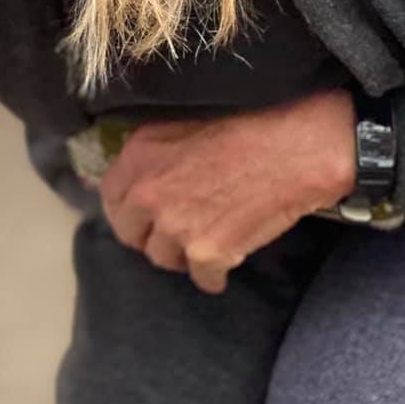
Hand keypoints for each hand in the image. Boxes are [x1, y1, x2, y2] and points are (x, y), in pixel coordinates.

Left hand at [99, 89, 356, 294]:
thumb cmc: (247, 125)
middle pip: (130, 235)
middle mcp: (149, 195)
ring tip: (204, 239)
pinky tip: (228, 256)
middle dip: (149, 235)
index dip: (127, 208)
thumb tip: (138, 176)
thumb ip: (152, 153)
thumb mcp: (183, 123)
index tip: (140, 214)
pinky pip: (202, 279)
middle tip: (173, 231)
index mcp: (139, 157)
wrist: (295, 148)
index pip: (109, 196)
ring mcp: (176, 227)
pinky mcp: (207, 253)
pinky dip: (214, 274)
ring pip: (162, 259)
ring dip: (181, 254)